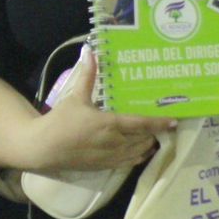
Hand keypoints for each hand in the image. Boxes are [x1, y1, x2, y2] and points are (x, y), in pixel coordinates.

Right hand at [29, 47, 172, 171]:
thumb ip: (87, 76)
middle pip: (144, 137)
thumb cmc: (61, 121)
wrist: (44, 147)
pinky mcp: (106, 166)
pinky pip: (130, 161)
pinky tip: (144, 149)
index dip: (159, 122)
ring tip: (156, 135)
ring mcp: (111, 156)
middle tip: (165, 123)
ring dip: (149, 143)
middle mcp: (115, 142)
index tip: (174, 120)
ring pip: (140, 151)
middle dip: (155, 131)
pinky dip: (140, 155)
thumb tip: (89, 51)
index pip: (141, 123)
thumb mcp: (75, 97)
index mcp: (109, 124)